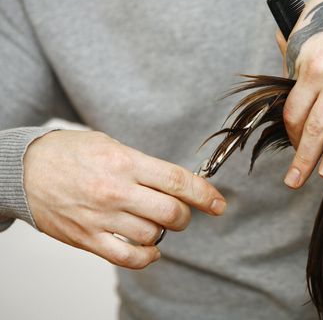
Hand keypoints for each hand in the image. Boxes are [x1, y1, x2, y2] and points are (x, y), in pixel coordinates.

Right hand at [24, 130, 225, 268]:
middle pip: (171, 213)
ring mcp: (101, 218)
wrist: (24, 169)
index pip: (177, 181)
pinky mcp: (87, 238)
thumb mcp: (111, 145)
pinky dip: (147, 256)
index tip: (218, 203)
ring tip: (153, 221)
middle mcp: (116, 191)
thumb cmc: (70, 153)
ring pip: (153, 235)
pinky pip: (127, 258)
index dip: (204, 194)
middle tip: (181, 211)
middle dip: (186, 215)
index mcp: (125, 163)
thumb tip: (176, 184)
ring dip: (164, 231)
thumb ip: (144, 165)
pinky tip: (150, 248)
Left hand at [276, 0, 322, 187]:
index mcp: (302, 59)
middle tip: (291, 178)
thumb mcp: (309, 19)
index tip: (295, 142)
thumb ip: (293, 44)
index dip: (289, 129)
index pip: (289, 105)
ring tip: (302, 181)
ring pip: (319, 130)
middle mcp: (317, 74)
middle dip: (294, 154)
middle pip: (298, 123)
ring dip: (309, 161)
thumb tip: (282, 55)